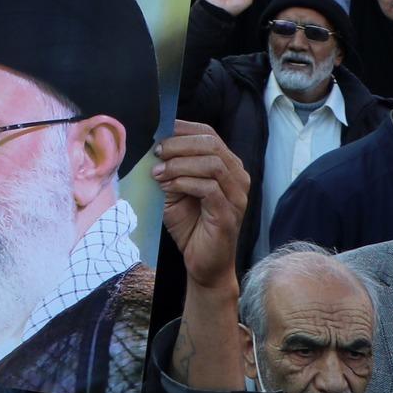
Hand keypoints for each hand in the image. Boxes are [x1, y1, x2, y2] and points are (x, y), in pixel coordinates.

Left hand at [152, 120, 248, 289]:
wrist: (202, 262)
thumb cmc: (189, 224)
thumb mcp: (175, 188)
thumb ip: (171, 167)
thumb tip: (155, 145)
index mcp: (227, 166)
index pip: (209, 134)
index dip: (182, 129)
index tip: (158, 133)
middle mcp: (238, 177)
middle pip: (211, 144)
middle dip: (179, 145)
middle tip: (156, 153)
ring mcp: (237, 196)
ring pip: (212, 164)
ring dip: (180, 164)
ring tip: (159, 173)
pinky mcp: (229, 214)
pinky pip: (209, 188)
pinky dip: (184, 183)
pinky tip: (167, 188)